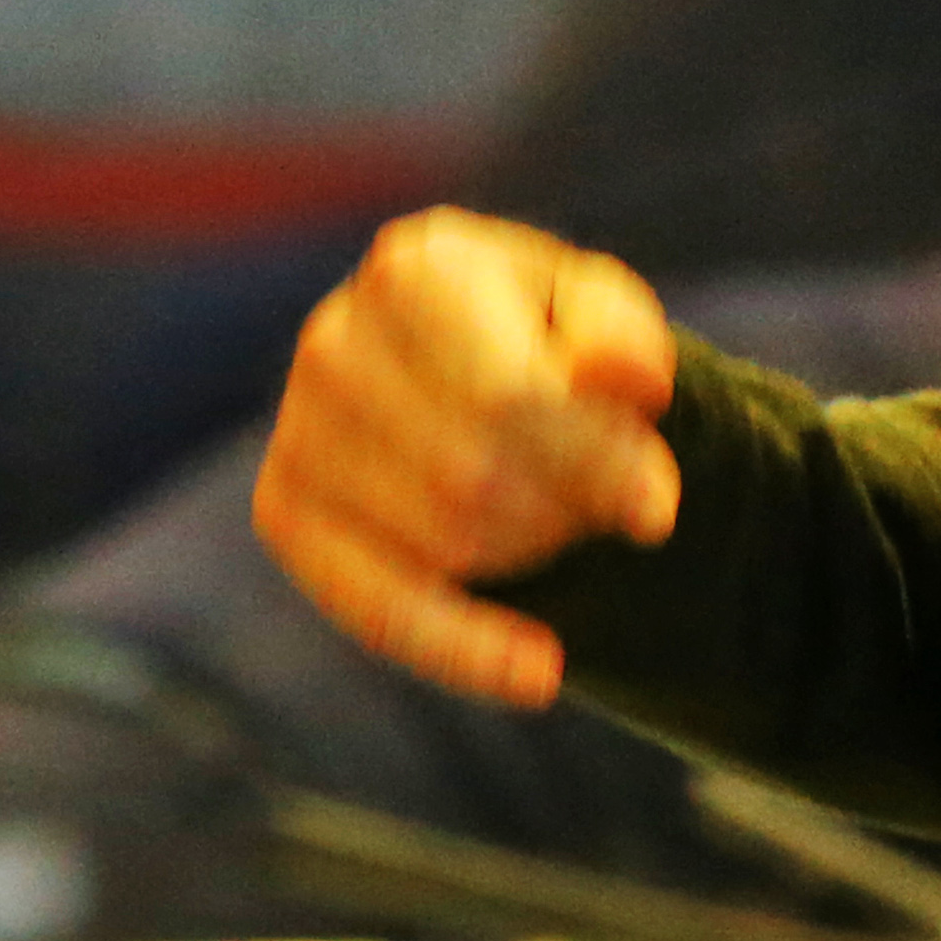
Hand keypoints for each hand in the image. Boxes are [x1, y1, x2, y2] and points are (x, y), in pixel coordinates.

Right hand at [254, 207, 680, 708]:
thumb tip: (617, 378)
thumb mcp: (600, 314)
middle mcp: (333, 338)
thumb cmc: (544, 338)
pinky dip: (464, 651)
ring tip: (554, 523)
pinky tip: (541, 672)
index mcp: (413, 268)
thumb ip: (619, 336)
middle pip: (473, 478)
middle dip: (564, 513)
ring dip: (529, 558)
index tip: (656, 508)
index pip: (510, 397)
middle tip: (605, 510)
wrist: (464, 363)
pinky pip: (374, 610)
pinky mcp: (284, 511)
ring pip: (438, 545)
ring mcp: (296, 427)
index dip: (595, 464)